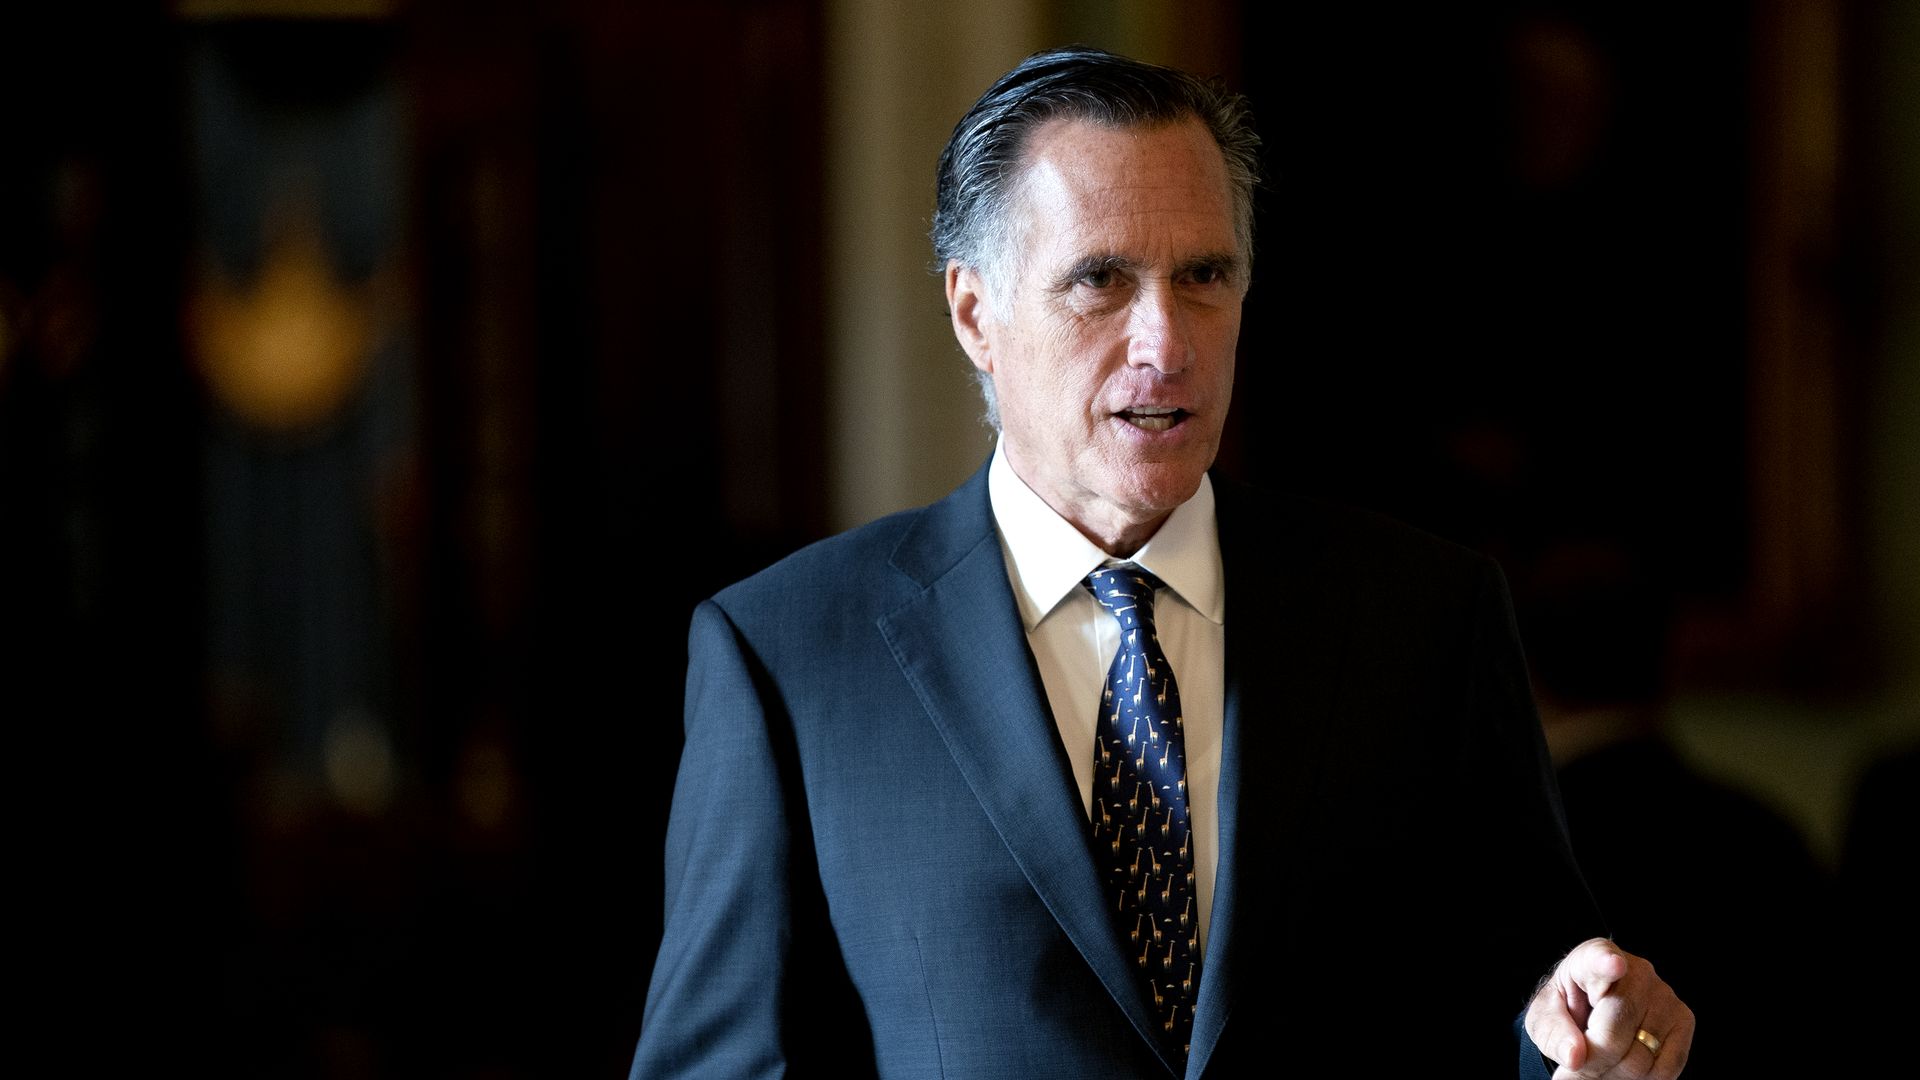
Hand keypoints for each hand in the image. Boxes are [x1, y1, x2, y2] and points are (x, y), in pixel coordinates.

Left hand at [1526, 938, 1693, 1078]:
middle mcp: (1636, 971)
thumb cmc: (1567, 1011)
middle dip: (1593, 1060)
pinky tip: (1622, 1071)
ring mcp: (1664, 996)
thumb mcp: (1546, 1018)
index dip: (1606, 963)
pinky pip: (1665, 1069)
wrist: (1593, 1015)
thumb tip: (1575, 1056)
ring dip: (1613, 1075)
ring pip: (1640, 1058)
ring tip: (1598, 1068)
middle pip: (1615, 1032)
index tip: (1613, 964)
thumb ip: (1554, 1034)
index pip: (1600, 958)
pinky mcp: (1683, 1021)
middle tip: (1578, 1067)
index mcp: (1592, 958)